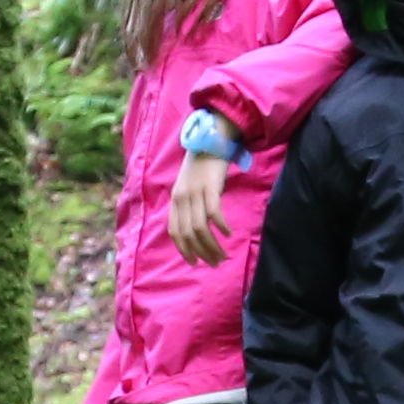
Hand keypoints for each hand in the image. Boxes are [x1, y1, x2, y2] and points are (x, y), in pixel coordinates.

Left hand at [166, 149, 235, 266]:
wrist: (210, 140)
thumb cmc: (202, 167)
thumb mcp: (189, 187)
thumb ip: (190, 207)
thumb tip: (198, 230)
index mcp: (175, 200)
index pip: (175, 231)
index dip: (184, 249)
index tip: (195, 262)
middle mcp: (182, 198)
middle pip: (189, 234)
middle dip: (202, 253)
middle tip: (215, 263)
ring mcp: (195, 192)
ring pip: (201, 228)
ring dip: (212, 245)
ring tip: (223, 255)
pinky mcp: (210, 187)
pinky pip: (214, 212)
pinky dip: (220, 226)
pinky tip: (228, 234)